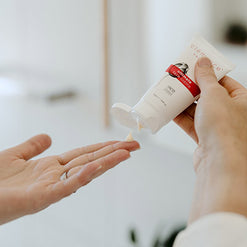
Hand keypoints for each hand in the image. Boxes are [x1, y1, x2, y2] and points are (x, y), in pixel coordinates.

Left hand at [0, 134, 139, 224]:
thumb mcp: (13, 156)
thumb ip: (32, 147)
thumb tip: (48, 136)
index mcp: (50, 167)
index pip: (83, 154)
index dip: (102, 147)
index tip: (120, 142)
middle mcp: (55, 177)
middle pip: (90, 161)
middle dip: (113, 153)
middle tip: (134, 146)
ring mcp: (51, 188)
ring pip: (84, 173)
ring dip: (106, 163)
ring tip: (125, 154)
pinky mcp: (42, 198)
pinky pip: (66, 186)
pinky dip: (82, 177)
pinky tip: (96, 166)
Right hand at [174, 57, 246, 221]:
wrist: (219, 163)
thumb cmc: (224, 127)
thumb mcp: (214, 94)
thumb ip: (206, 77)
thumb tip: (204, 62)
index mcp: (246, 101)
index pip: (225, 82)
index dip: (209, 73)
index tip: (194, 66)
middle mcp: (236, 115)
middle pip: (212, 96)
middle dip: (194, 88)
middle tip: (179, 78)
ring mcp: (222, 128)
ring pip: (201, 110)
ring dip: (185, 103)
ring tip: (170, 92)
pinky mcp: (209, 140)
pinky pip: (195, 124)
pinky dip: (183, 117)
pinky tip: (169, 109)